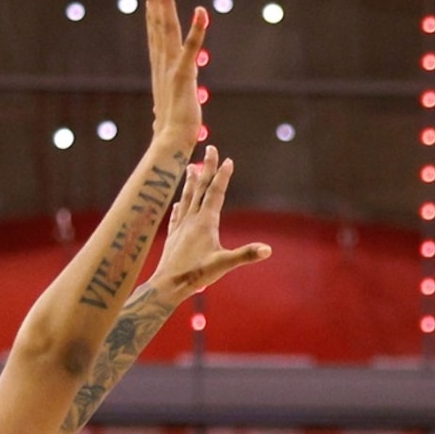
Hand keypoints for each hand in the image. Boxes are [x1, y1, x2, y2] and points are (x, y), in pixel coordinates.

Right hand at [141, 0, 208, 149]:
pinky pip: (190, 48)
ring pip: (167, 30)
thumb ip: (164, 107)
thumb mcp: (167, 111)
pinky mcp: (183, 75)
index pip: (155, 36)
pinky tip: (202, 11)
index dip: (152, 14)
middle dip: (154, 2)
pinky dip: (197, 30)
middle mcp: (162, 65)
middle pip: (157, 27)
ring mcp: (171, 68)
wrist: (172, 142)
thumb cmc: (171, 131)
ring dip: (165, 5)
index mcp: (161, 70)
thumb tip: (158, 116)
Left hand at [147, 149, 271, 300]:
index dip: (222, 176)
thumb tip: (267, 250)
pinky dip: (179, 206)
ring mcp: (181, 226)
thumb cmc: (195, 275)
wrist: (167, 285)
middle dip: (207, 167)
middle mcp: (191, 219)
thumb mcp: (223, 265)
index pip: (216, 193)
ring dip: (191, 182)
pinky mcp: (173, 236)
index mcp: (205, 222)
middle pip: (201, 188)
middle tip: (210, 148)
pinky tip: (178, 203)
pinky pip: (177, 215)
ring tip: (191, 168)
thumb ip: (245, 255)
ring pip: (187, 198)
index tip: (228, 159)